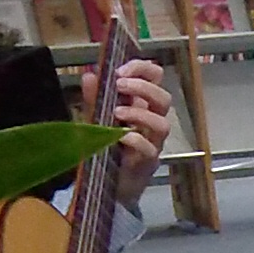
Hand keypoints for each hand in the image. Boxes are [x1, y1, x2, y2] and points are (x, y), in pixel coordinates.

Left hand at [104, 55, 175, 206]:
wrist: (108, 183)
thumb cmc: (106, 146)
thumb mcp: (96, 117)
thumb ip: (94, 98)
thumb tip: (89, 75)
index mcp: (142, 104)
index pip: (155, 78)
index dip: (143, 69)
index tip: (121, 70)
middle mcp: (152, 121)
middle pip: (164, 99)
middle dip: (143, 88)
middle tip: (120, 85)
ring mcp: (152, 143)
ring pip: (162, 124)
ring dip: (140, 114)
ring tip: (117, 113)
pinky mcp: (147, 162)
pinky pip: (149, 149)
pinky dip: (135, 139)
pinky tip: (119, 136)